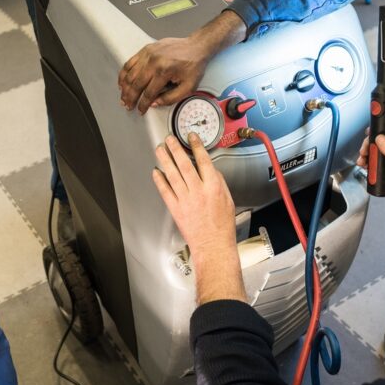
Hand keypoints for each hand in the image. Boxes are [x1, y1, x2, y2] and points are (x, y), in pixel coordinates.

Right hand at [118, 11, 246, 113]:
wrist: (196, 47)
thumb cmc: (193, 65)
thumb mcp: (188, 87)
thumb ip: (170, 98)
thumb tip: (154, 103)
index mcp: (164, 72)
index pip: (148, 93)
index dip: (142, 105)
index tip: (140, 110)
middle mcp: (153, 62)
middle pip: (136, 84)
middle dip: (130, 98)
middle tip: (127, 106)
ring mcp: (148, 54)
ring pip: (130, 74)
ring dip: (125, 88)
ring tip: (123, 97)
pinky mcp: (146, 49)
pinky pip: (130, 62)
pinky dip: (124, 73)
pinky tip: (122, 82)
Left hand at [153, 134, 243, 302]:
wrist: (213, 245)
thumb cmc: (222, 226)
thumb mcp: (228, 200)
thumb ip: (219, 183)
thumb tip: (211, 171)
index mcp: (213, 187)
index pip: (203, 161)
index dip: (196, 146)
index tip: (191, 138)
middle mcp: (198, 191)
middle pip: (184, 165)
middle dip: (175, 149)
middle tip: (169, 139)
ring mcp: (185, 200)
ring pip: (172, 175)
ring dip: (165, 160)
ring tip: (160, 150)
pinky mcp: (175, 209)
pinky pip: (165, 191)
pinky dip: (159, 180)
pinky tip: (156, 172)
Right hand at [357, 122, 384, 250]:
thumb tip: (379, 138)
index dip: (383, 125)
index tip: (371, 130)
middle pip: (384, 137)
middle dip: (371, 143)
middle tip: (364, 151)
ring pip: (380, 148)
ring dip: (369, 153)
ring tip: (363, 161)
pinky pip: (379, 158)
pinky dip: (371, 161)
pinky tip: (366, 166)